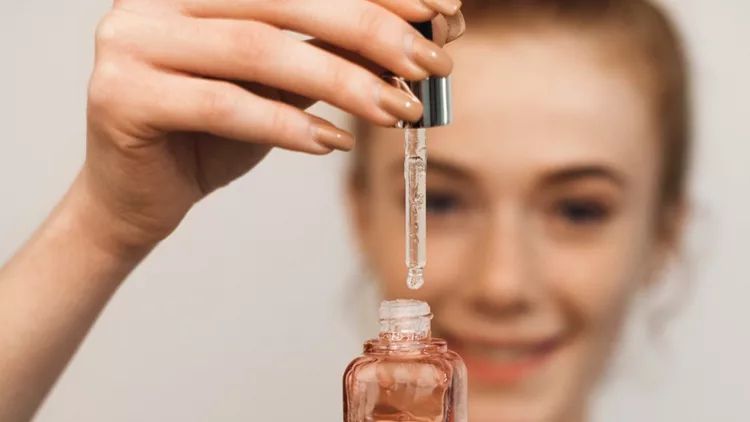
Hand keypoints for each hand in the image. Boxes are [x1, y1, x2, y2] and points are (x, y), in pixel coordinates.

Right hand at [80, 0, 463, 253]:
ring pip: (257, 49)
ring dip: (341, 81)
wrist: (139, 194)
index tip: (440, 10)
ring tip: (395, 111)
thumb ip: (328, 55)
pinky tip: (332, 143)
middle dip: (370, 32)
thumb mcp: (280, 84)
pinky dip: (286, 124)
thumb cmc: (212, 133)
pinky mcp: (122, 96)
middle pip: (283, 0)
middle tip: (430, 65)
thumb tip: (414, 41)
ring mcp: (132, 41)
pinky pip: (222, 104)